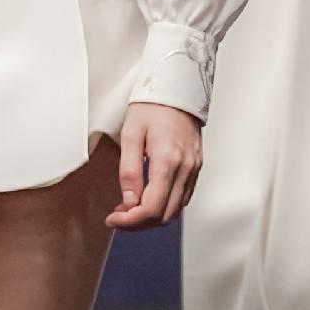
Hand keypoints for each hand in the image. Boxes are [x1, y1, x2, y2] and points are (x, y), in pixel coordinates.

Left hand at [107, 104, 202, 229]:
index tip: (113, 219)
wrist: (177, 86)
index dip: (130, 221)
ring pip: (176, 210)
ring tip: (130, 207)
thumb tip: (129, 202)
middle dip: (139, 222)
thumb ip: (129, 171)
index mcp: (168, 160)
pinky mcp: (196, 166)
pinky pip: (183, 197)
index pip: (152, 208)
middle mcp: (185, 168)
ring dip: (152, 215)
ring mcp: (194, 168)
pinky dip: (165, 204)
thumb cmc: (152, 105)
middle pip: (165, 215)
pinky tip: (148, 196)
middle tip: (118, 216)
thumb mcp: (130, 135)